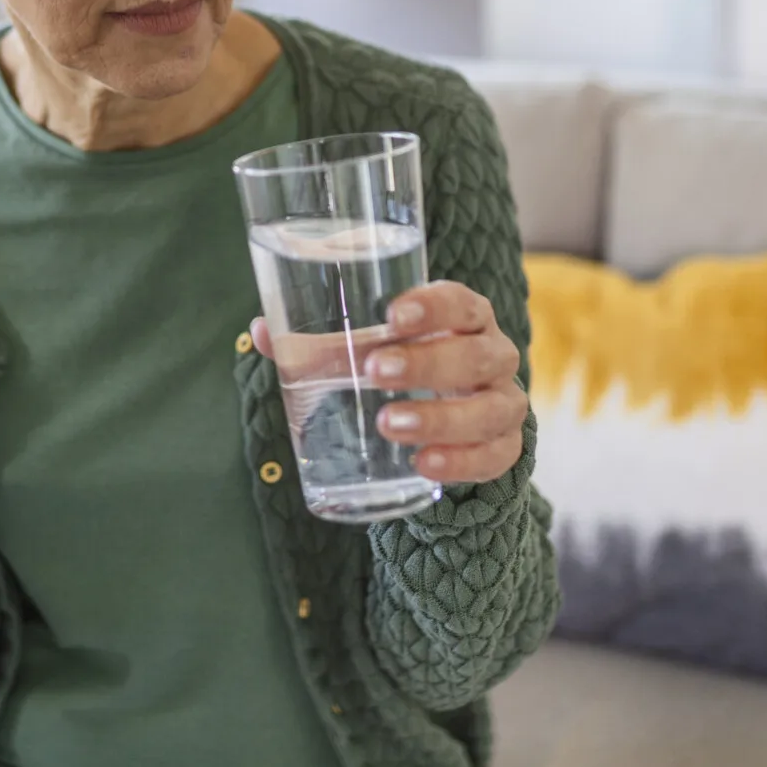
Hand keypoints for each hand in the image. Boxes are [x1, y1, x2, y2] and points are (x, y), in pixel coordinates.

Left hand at [252, 280, 526, 484]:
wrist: (447, 422)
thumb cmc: (401, 367)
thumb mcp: (367, 351)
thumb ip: (318, 343)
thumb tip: (263, 331)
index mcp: (464, 318)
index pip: (462, 302)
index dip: (435, 306)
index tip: (393, 316)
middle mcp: (493, 356)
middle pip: (477, 354)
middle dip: (427, 363)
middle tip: (375, 372)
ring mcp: (503, 404)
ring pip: (491, 408)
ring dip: (440, 417)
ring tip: (390, 424)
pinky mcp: (503, 448)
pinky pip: (494, 457)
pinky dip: (461, 462)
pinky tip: (424, 463)